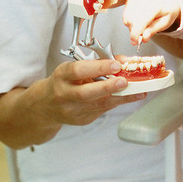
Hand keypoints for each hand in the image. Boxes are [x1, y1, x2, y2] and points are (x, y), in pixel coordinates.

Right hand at [0, 57, 146, 148]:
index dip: (97, 68)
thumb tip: (126, 61)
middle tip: (125, 82)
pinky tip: (129, 97)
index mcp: (61, 76)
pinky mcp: (80, 120)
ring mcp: (71, 110)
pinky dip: (116, 102)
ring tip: (138, 91)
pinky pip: (101, 110)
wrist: (44, 106)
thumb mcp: (74, 68)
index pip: (78, 70)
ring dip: (121, 97)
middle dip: (107, 87)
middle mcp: (63, 94)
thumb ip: (97, 64)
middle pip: (85, 93)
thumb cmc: (63, 82)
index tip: (115, 64)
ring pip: (98, 105)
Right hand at [122, 0, 182, 44]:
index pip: (140, 21)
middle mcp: (142, 0)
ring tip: (145, 23)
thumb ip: (154, 30)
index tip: (135, 43)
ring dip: (133, 26)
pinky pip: (125, 16)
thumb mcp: (165, 23)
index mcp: (154, 6)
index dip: (135, 34)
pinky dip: (131, 21)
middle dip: (136, 31)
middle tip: (145, 32)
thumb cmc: (167, 10)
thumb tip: (144, 38)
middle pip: (131, 22)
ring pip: (126, 20)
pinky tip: (140, 18)